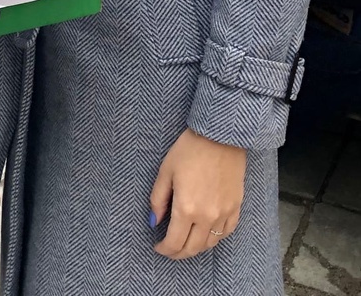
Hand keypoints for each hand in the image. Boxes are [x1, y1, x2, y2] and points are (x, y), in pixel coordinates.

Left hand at [150, 128, 245, 257]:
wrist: (220, 137)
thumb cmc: (189, 150)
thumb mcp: (166, 171)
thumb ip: (158, 199)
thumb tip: (154, 221)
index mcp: (186, 208)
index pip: (174, 242)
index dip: (165, 249)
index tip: (158, 247)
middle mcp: (206, 216)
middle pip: (192, 248)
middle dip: (178, 253)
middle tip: (170, 250)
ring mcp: (224, 214)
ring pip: (210, 244)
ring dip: (196, 248)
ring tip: (185, 242)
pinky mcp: (236, 207)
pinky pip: (226, 233)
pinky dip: (214, 238)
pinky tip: (206, 234)